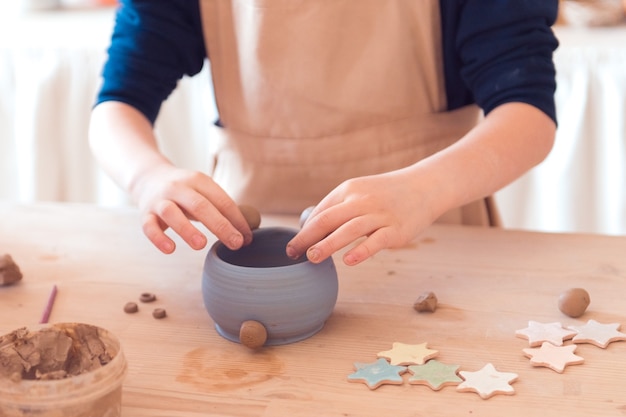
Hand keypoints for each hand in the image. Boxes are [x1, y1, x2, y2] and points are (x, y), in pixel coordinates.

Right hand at [131, 163, 252, 253]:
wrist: (148, 177)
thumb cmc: (185, 192)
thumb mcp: (203, 192)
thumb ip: (222, 209)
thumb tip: (247, 233)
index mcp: (198, 180)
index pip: (221, 200)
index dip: (237, 219)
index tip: (247, 238)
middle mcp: (178, 188)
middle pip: (200, 205)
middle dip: (220, 225)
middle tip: (235, 243)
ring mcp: (160, 200)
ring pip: (171, 213)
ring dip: (187, 229)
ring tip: (201, 245)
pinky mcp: (145, 213)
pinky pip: (148, 226)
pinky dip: (158, 238)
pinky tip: (170, 249)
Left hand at [286, 169, 434, 265]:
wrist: (424, 186)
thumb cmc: (386, 194)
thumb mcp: (360, 192)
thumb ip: (339, 208)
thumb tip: (311, 230)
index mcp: (349, 189)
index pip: (321, 211)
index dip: (304, 230)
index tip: (292, 247)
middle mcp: (362, 200)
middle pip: (329, 219)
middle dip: (308, 237)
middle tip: (293, 253)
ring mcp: (380, 215)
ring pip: (349, 230)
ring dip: (328, 244)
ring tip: (312, 257)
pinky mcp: (396, 230)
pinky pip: (376, 241)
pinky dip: (361, 250)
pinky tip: (348, 261)